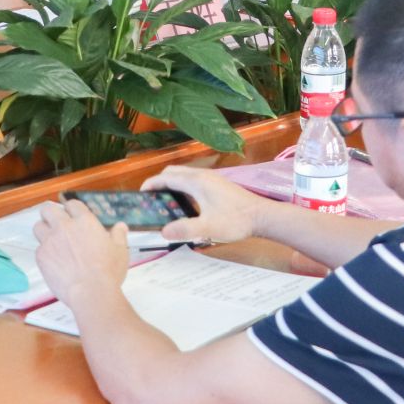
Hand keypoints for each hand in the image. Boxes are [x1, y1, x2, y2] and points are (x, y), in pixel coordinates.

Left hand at [32, 200, 130, 307]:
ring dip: (44, 231)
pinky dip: (44, 252)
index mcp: (85, 221)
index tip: (74, 216)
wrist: (91, 292)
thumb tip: (120, 227)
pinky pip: (38, 249)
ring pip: (38, 226)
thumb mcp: (120, 251)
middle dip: (51, 215)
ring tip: (52, 240)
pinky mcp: (41, 256)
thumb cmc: (107, 271)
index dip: (72, 209)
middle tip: (57, 224)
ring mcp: (50, 241)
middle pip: (48, 210)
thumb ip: (118, 235)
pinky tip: (54, 261)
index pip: (72, 204)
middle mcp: (65, 227)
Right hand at [143, 166, 263, 244]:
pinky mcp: (218, 184)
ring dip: (171, 184)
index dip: (151, 184)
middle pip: (173, 172)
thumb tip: (163, 231)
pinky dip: (183, 187)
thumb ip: (185, 229)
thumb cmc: (236, 220)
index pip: (166, 177)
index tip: (140, 195)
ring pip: (184, 175)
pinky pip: (193, 180)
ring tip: (165, 202)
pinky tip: (186, 205)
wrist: (262, 216)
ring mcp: (212, 178)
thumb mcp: (209, 228)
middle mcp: (202, 175)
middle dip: (159, 182)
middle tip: (151, 199)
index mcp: (197, 182)